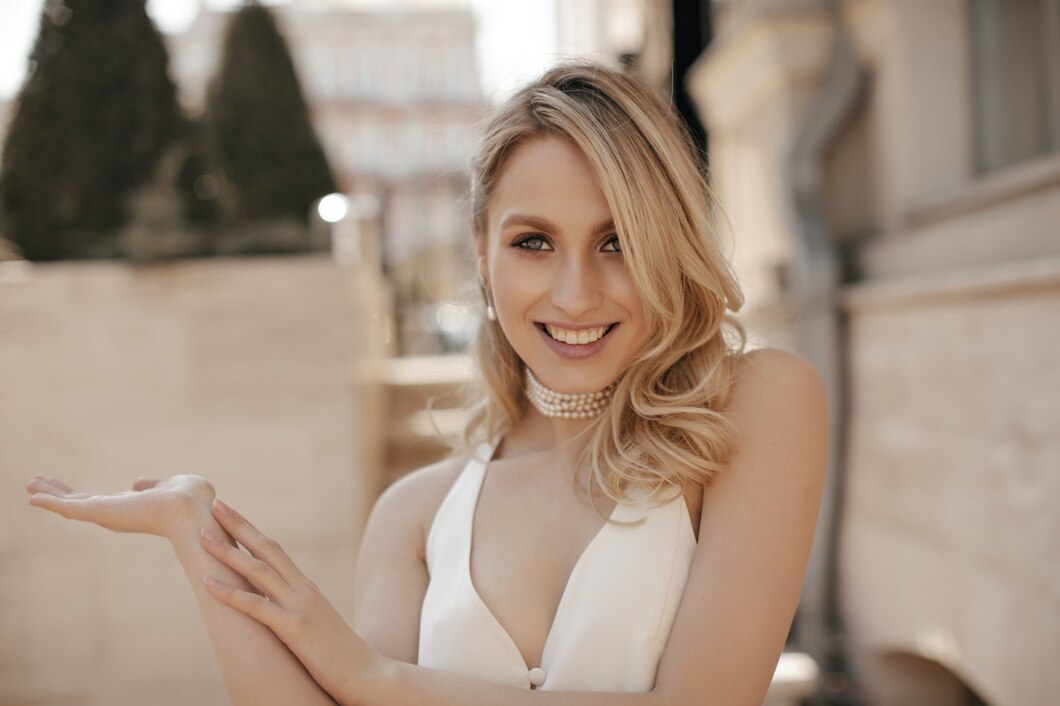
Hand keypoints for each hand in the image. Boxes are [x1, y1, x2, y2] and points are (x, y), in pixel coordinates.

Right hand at [26, 474, 216, 539]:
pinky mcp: (100, 512)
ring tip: (28, 485)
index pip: (101, 502)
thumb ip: (152, 485)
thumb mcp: (170, 486)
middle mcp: (116, 514)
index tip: (68, 492)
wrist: (192, 511)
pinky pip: (68, 507)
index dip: (83, 496)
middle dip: (58, 494)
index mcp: (132, 508)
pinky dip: (50, 501)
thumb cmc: (192, 500)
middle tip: (35, 485)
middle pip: (80, 503)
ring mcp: (107, 514)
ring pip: (71, 504)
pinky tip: (32, 496)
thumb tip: (137, 483)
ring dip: (49, 494)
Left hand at [200, 498, 381, 702]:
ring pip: (257, 570)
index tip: (232, 516)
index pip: (276, 552)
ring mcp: (300, 607)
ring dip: (227, 551)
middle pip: (266, 548)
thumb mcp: (319, 629)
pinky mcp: (295, 629)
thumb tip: (281, 616)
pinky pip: (256, 607)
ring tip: (202, 535)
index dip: (252, 532)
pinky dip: (229, 593)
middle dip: (239, 525)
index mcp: (308, 589)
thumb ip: (301, 616)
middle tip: (216, 503)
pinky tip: (206, 583)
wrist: (372, 676)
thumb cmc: (345, 659)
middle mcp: (304, 590)